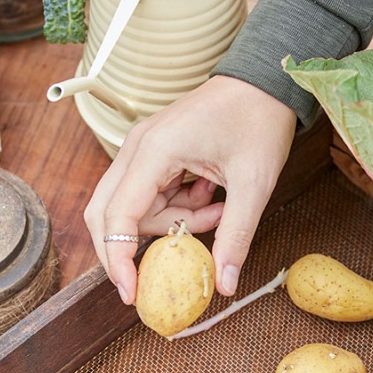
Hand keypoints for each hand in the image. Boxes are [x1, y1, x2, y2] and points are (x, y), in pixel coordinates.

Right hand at [84, 75, 297, 304]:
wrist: (264, 80)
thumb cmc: (258, 120)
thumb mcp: (254, 183)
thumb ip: (235, 236)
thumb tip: (225, 284)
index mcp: (154, 150)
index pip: (118, 215)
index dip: (118, 258)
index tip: (129, 293)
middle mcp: (137, 149)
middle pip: (107, 213)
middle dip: (126, 249)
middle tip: (149, 280)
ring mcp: (142, 150)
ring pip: (134, 208)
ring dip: (172, 224)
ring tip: (218, 210)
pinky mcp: (154, 154)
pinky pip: (151, 196)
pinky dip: (178, 208)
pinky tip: (211, 196)